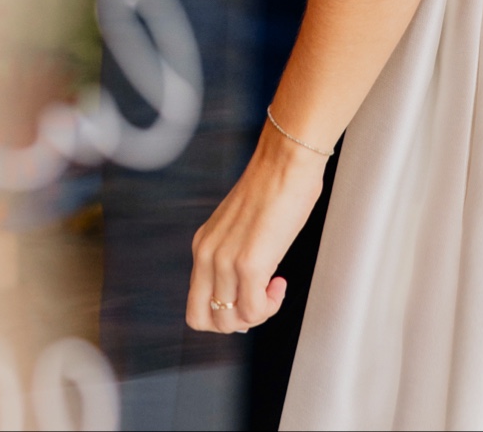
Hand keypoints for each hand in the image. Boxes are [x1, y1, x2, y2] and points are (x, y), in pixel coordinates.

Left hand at [187, 125, 326, 332]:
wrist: (287, 160)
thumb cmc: (275, 186)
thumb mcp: (241, 225)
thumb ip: (235, 253)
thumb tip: (251, 286)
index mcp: (202, 245)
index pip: (196, 303)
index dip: (222, 313)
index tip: (247, 299)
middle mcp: (206, 255)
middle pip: (203, 320)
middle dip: (234, 322)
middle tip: (260, 301)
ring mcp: (225, 261)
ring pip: (230, 321)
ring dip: (257, 314)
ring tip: (273, 287)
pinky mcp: (249, 264)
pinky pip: (253, 310)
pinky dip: (270, 306)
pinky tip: (280, 282)